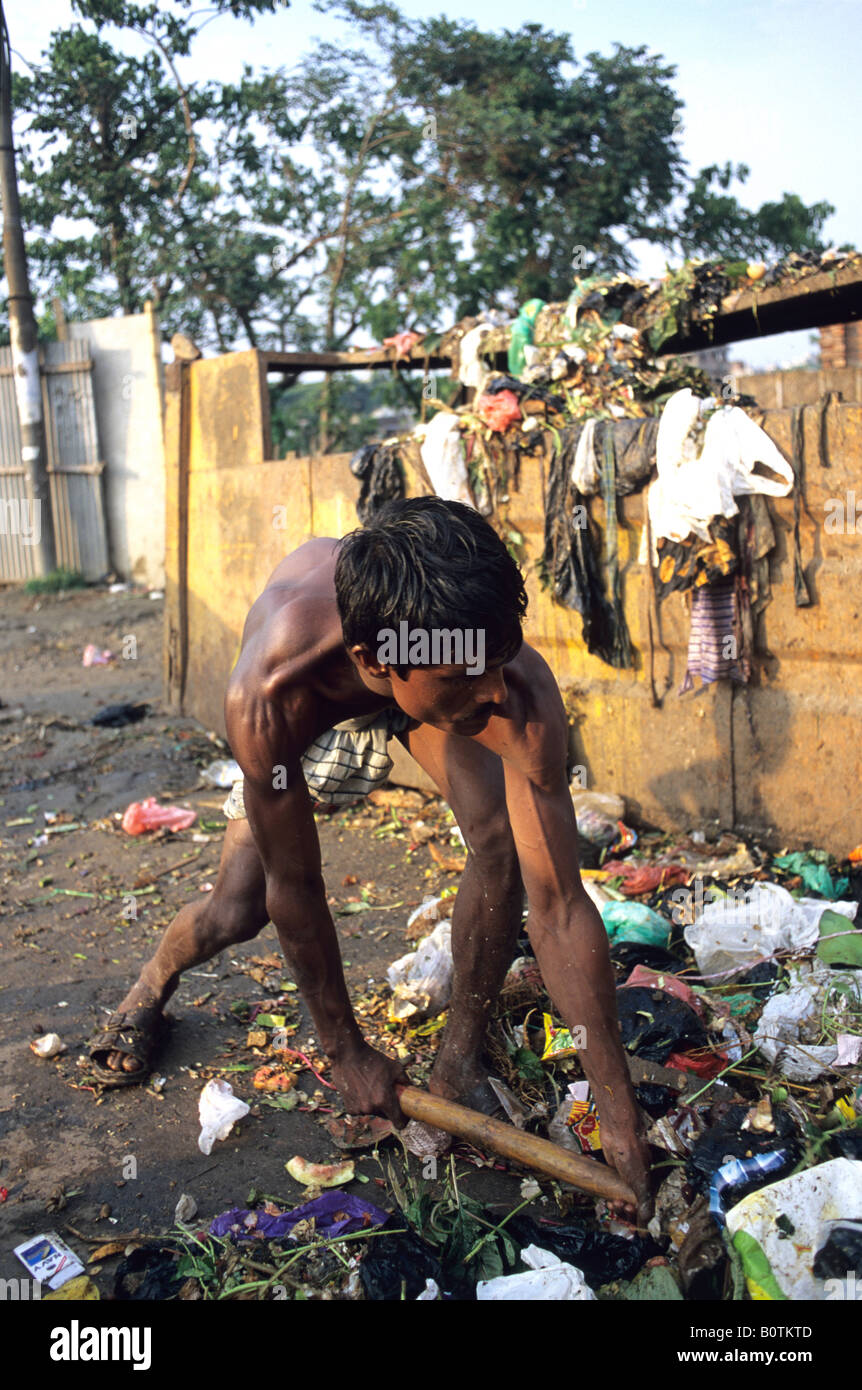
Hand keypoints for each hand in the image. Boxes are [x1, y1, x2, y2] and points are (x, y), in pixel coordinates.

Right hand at [330, 1040, 409, 1127]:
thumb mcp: (395, 1068)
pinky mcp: (349, 1108)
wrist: (348, 1055)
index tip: (404, 1114)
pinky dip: (362, 1103)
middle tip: (386, 1093)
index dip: (403, 1120)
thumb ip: (405, 1081)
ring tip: (372, 1088)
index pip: (399, 1123)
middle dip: (388, 1107)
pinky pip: (361, 1110)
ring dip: (374, 1104)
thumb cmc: (373, 1059)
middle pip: (385, 1116)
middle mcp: (371, 1108)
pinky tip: (361, 1089)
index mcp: (384, 1100)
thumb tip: (411, 1089)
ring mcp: (359, 1109)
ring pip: (372, 1112)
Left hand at [598, 1108, 653, 1228]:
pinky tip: (607, 1201)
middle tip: (622, 1206)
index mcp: (650, 1186)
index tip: (630, 1214)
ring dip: (618, 1207)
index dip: (639, 1217)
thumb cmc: (632, 1155)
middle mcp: (640, 1184)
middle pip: (634, 1208)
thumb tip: (645, 1226)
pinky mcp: (615, 1176)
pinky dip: (611, 1200)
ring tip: (613, 1203)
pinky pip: (613, 1193)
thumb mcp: (641, 1183)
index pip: (647, 1209)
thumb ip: (645, 1204)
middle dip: (627, 1212)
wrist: (617, 1135)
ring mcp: (627, 1180)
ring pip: (623, 1202)